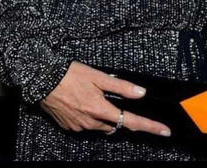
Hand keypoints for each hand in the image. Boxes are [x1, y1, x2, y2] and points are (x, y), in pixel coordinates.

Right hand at [40, 61, 170, 136]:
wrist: (41, 79)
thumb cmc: (70, 75)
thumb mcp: (98, 76)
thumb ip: (121, 86)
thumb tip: (140, 93)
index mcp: (100, 109)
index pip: (130, 121)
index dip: (149, 126)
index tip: (164, 131)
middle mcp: (90, 122)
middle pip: (114, 124)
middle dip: (118, 115)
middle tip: (112, 98)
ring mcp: (79, 126)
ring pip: (100, 125)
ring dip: (103, 114)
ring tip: (93, 95)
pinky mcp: (69, 126)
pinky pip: (86, 124)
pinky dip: (89, 115)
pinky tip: (83, 101)